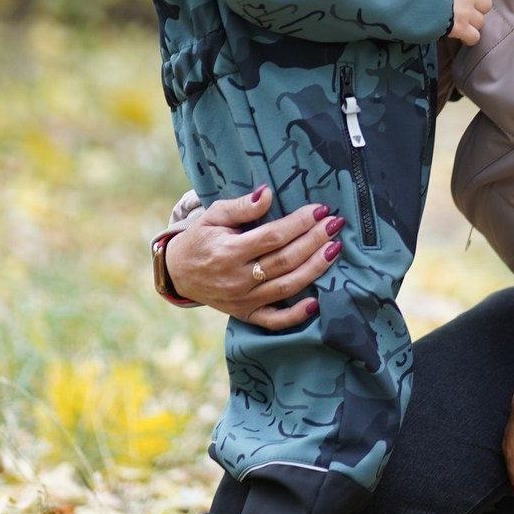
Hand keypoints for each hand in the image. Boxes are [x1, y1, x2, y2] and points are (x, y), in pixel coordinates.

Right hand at [164, 186, 342, 328]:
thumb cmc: (202, 238)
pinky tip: (317, 302)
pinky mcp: (246, 314)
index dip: (299, 223)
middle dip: (314, 241)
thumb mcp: (214, 215)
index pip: (273, 237)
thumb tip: (268, 193)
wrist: (178, 272)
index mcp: (229, 251)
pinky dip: (296, 315)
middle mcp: (237, 279)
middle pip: (285, 260)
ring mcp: (242, 300)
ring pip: (286, 287)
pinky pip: (274, 320)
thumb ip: (242, 205)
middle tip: (335, 224)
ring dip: (315, 269)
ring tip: (335, 249)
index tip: (321, 209)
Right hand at [449, 0, 491, 44]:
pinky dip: (468, 38)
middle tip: (464, 11)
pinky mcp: (460, 28)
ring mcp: (466, 13)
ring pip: (481, 22)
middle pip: (486, 5)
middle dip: (476, 9)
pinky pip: (474, 37)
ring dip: (471, 24)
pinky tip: (460, 36)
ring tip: (459, 24)